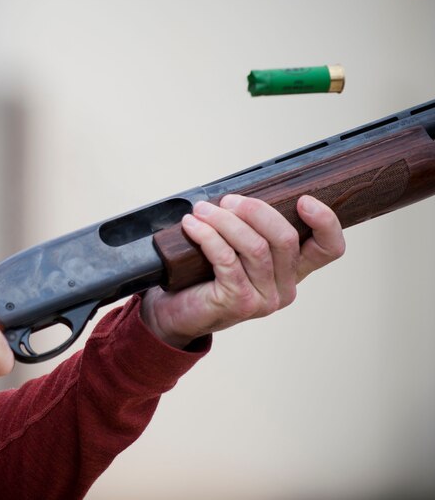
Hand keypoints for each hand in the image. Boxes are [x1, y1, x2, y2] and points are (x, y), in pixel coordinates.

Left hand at [141, 194, 345, 348]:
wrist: (177, 313)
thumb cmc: (204, 277)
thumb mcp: (236, 250)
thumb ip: (250, 228)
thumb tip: (240, 194)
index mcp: (293, 271)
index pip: (329, 248)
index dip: (326, 222)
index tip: (303, 200)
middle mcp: (285, 288)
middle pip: (285, 238)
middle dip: (254, 211)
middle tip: (227, 201)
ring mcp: (265, 299)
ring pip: (255, 247)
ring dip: (225, 221)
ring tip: (202, 210)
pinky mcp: (240, 303)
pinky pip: (227, 260)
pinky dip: (208, 236)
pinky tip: (192, 226)